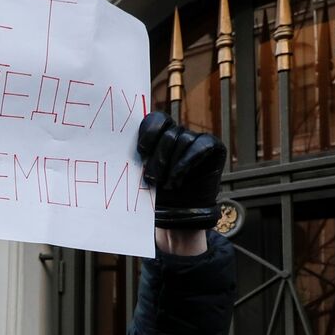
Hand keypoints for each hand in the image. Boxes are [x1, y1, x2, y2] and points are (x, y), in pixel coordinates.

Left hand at [137, 112, 226, 228]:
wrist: (178, 213)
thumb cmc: (156, 193)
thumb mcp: (141, 174)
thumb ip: (137, 158)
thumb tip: (121, 147)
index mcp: (160, 134)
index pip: (156, 120)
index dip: (148, 132)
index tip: (141, 151)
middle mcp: (179, 133)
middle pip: (169, 134)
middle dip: (158, 158)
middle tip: (151, 179)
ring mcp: (196, 139)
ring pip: (183, 140)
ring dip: (172, 165)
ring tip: (166, 185)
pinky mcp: (213, 147)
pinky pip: (200, 146)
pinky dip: (187, 162)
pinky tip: (178, 177)